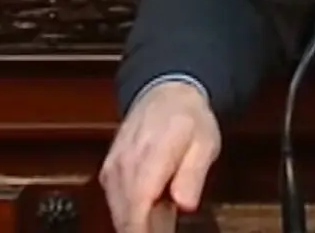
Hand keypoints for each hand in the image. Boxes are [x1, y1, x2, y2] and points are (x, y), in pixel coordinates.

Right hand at [100, 80, 220, 232]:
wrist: (165, 94)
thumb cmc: (189, 120)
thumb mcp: (205, 143)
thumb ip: (193, 175)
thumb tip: (185, 204)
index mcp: (151, 155)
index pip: (138, 207)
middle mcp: (125, 164)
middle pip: (125, 216)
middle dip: (144, 231)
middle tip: (166, 229)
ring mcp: (113, 168)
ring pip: (118, 212)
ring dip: (139, 225)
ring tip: (164, 223)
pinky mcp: (109, 172)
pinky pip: (115, 203)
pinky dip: (131, 214)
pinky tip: (152, 214)